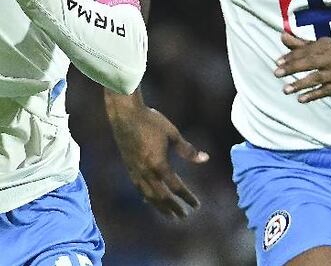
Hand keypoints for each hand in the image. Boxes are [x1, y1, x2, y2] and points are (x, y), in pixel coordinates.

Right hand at [106, 95, 208, 218]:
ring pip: (148, 195)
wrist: (125, 114)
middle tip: (184, 216)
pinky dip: (146, 197)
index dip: (187, 197)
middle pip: (161, 196)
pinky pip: (138, 188)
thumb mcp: (172, 134)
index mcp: (159, 164)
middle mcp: (146, 172)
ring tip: (169, 215)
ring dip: (160, 207)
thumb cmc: (151, 121)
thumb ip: (187, 150)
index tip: (196, 205)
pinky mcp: (129, 167)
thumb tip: (205, 159)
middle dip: (174, 208)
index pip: (176, 187)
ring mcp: (135, 170)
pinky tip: (149, 200)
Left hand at [274, 32, 330, 102]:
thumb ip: (300, 45)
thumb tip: (282, 36)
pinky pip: (324, 91)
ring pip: (317, 78)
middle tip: (276, 73)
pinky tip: (300, 99)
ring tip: (285, 90)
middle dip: (293, 67)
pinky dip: (312, 95)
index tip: (277, 63)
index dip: (291, 56)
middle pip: (310, 62)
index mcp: (325, 46)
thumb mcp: (321, 47)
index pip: (306, 51)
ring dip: (300, 84)